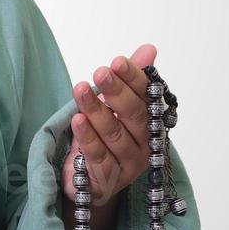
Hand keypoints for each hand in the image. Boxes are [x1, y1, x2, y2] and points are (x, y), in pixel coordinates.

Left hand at [60, 43, 158, 211]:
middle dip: (116, 92)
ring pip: (113, 134)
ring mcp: (128, 164)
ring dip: (96, 110)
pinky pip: (98, 156)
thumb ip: (129, 78)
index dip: (133, 78)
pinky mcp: (108, 180)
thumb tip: (149, 49)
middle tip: (101, 72)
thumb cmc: (105, 135)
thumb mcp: (113, 104)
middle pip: (133, 116)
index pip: (146, 97)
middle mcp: (145, 144)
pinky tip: (77, 120)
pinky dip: (87, 137)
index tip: (118, 62)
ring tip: (81, 90)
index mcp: (151, 122)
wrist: (91, 178)